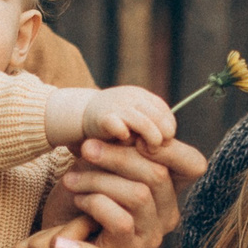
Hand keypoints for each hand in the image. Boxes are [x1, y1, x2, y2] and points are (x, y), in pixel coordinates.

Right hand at [46, 85, 175, 149]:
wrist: (78, 115)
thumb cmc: (111, 125)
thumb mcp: (133, 122)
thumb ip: (149, 129)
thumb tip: (170, 147)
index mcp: (142, 97)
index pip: (164, 113)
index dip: (168, 129)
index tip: (166, 143)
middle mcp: (132, 98)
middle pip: (158, 117)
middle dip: (162, 135)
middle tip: (160, 149)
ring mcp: (117, 106)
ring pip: (144, 123)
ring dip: (150, 138)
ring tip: (148, 150)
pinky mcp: (102, 118)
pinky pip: (118, 126)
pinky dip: (124, 135)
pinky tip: (125, 142)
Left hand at [58, 136, 206, 247]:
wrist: (59, 233)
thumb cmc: (83, 193)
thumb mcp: (104, 164)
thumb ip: (122, 147)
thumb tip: (126, 129)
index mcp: (171, 189)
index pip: (193, 164)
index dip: (169, 147)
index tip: (129, 135)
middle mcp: (168, 213)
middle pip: (158, 174)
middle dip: (119, 156)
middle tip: (87, 147)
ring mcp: (152, 234)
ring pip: (139, 195)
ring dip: (99, 180)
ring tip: (72, 178)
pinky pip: (121, 220)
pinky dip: (95, 203)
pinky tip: (78, 199)